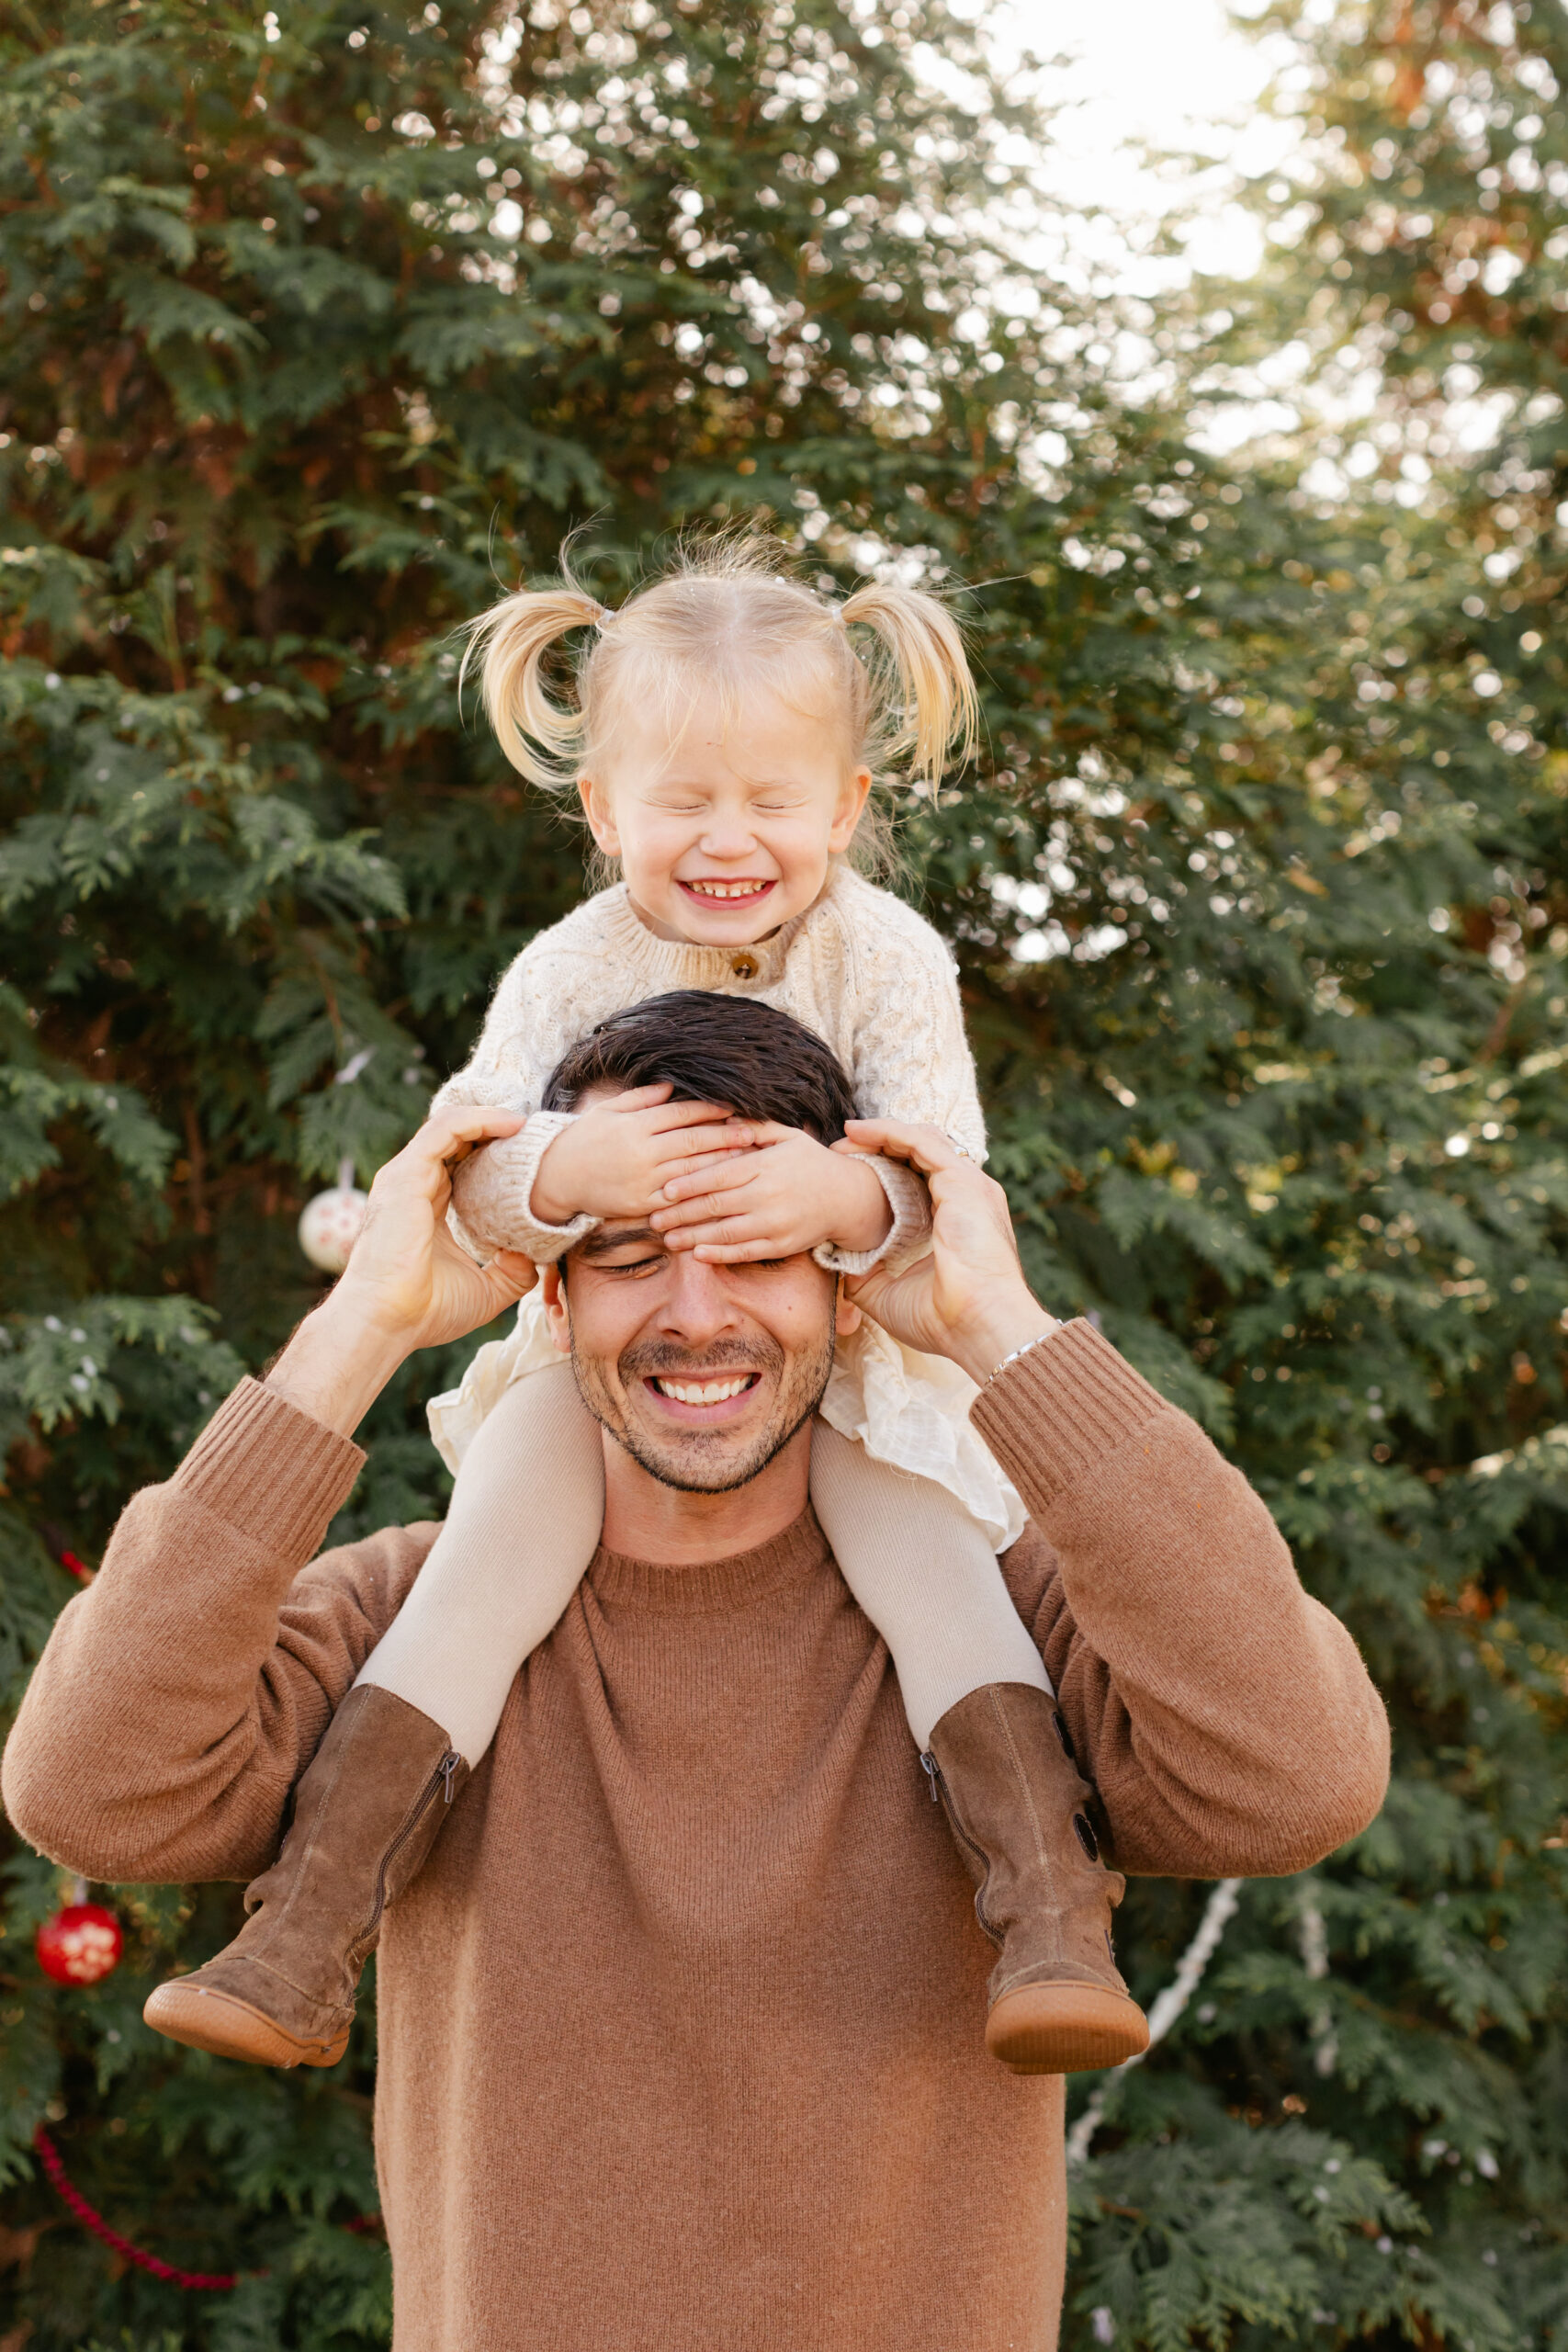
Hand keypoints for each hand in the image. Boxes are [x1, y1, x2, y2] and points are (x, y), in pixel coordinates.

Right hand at [265, 1109, 537, 1436]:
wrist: (388, 1321)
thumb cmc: (425, 1311)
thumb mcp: (485, 1290)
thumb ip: (512, 1272)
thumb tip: (535, 1257)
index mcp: (428, 1206)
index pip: (460, 1162)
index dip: (494, 1151)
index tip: (531, 1154)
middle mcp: (413, 1185)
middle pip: (456, 1139)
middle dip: (494, 1128)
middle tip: (535, 1131)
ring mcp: (406, 1176)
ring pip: (450, 1125)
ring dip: (490, 1117)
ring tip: (526, 1122)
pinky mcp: (405, 1174)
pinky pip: (445, 1129)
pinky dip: (479, 1120)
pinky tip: (511, 1125)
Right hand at [530, 1084, 754, 1225]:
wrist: (556, 1177)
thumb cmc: (584, 1139)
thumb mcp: (608, 1110)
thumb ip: (641, 1099)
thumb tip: (672, 1086)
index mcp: (635, 1125)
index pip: (681, 1113)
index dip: (710, 1109)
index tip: (734, 1107)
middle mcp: (641, 1152)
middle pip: (693, 1141)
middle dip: (726, 1135)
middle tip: (754, 1132)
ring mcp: (642, 1180)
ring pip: (691, 1170)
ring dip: (721, 1163)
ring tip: (746, 1158)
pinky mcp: (641, 1204)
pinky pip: (677, 1198)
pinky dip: (700, 1192)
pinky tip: (720, 1187)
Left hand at [649, 1127, 891, 1262]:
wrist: (848, 1197)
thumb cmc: (811, 1162)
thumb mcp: (788, 1136)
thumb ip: (755, 1128)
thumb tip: (724, 1117)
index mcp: (765, 1166)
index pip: (719, 1175)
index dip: (689, 1184)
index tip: (664, 1190)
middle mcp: (769, 1196)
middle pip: (716, 1206)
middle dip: (681, 1214)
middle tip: (654, 1219)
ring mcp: (775, 1223)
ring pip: (726, 1233)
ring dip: (693, 1237)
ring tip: (667, 1239)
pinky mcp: (782, 1245)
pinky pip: (746, 1252)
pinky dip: (720, 1254)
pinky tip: (697, 1254)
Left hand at [835, 1119, 1055, 1383]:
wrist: (979, 1326)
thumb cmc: (943, 1320)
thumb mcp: (889, 1295)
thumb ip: (865, 1275)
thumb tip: (836, 1262)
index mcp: (957, 1221)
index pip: (921, 1180)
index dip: (885, 1171)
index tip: (847, 1175)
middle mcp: (967, 1197)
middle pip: (921, 1154)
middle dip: (879, 1147)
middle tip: (840, 1152)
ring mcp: (969, 1186)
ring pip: (921, 1140)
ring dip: (880, 1134)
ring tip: (845, 1138)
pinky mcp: (963, 1181)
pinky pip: (921, 1142)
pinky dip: (889, 1131)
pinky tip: (859, 1132)